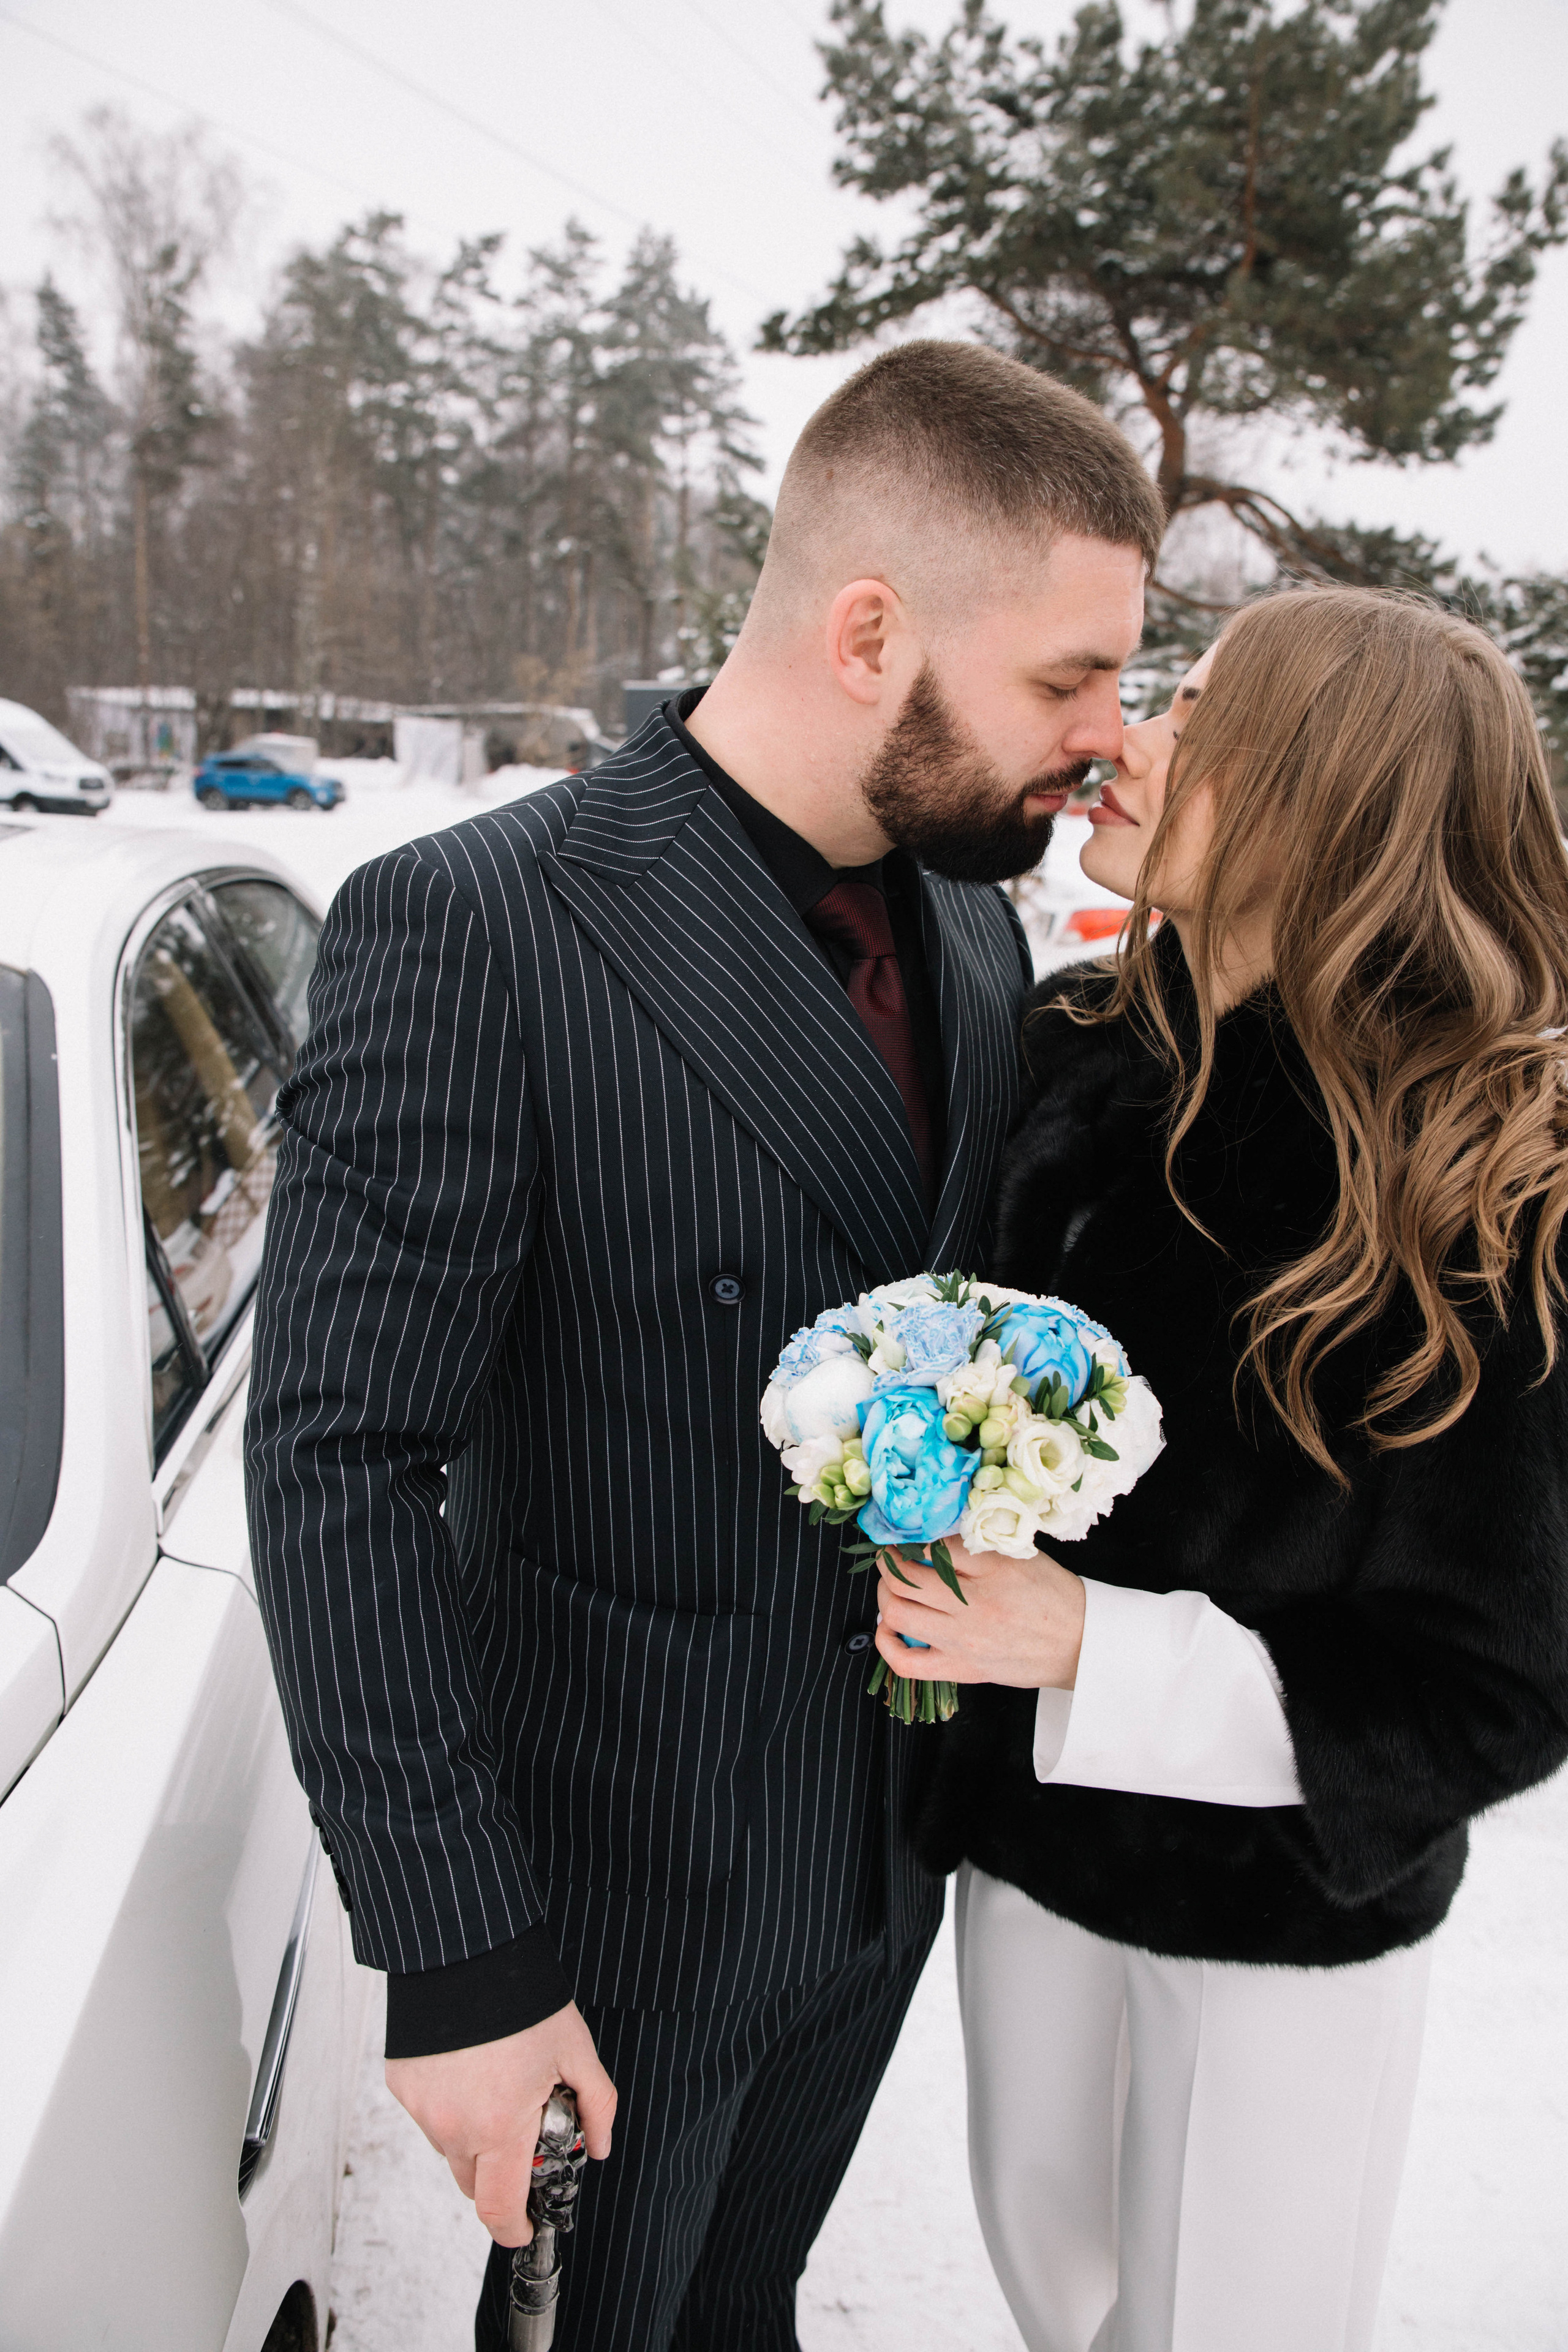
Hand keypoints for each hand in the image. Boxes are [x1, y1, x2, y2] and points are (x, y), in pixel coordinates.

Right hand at [385, 2001, 615, 2247]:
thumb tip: (600, 2146)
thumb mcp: (576, 2050)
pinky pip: (430, 2117)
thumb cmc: (524, 2000)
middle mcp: (452, 2126)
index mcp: (498, 2126)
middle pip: (474, 2183)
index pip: (498, 2208)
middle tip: (524, 2132)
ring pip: (451, 2150)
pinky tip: (469, 2069)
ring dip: (474, 2137)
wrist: (467, 1951)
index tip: (527, 2225)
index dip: (515, 2227)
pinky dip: (450, 2107)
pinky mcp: (403, 2086)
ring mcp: (422, 2108)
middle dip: (500, 2174)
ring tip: (498, 2085)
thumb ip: (596, 2105)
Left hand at [874, 1537, 1085, 1690]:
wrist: (1079, 1644)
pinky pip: (906, 1664)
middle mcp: (973, 1605)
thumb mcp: (1020, 1555)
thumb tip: (934, 1535)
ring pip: (898, 1615)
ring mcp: (963, 1640)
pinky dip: (888, 1644)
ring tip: (892, 1588)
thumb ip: (978, 1545)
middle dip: (889, 1564)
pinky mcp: (962, 1669)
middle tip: (892, 1559)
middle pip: (905, 1579)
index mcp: (991, 1569)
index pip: (933, 1545)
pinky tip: (889, 1629)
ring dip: (885, 1597)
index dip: (912, 1537)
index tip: (907, 1536)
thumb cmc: (1052, 1597)